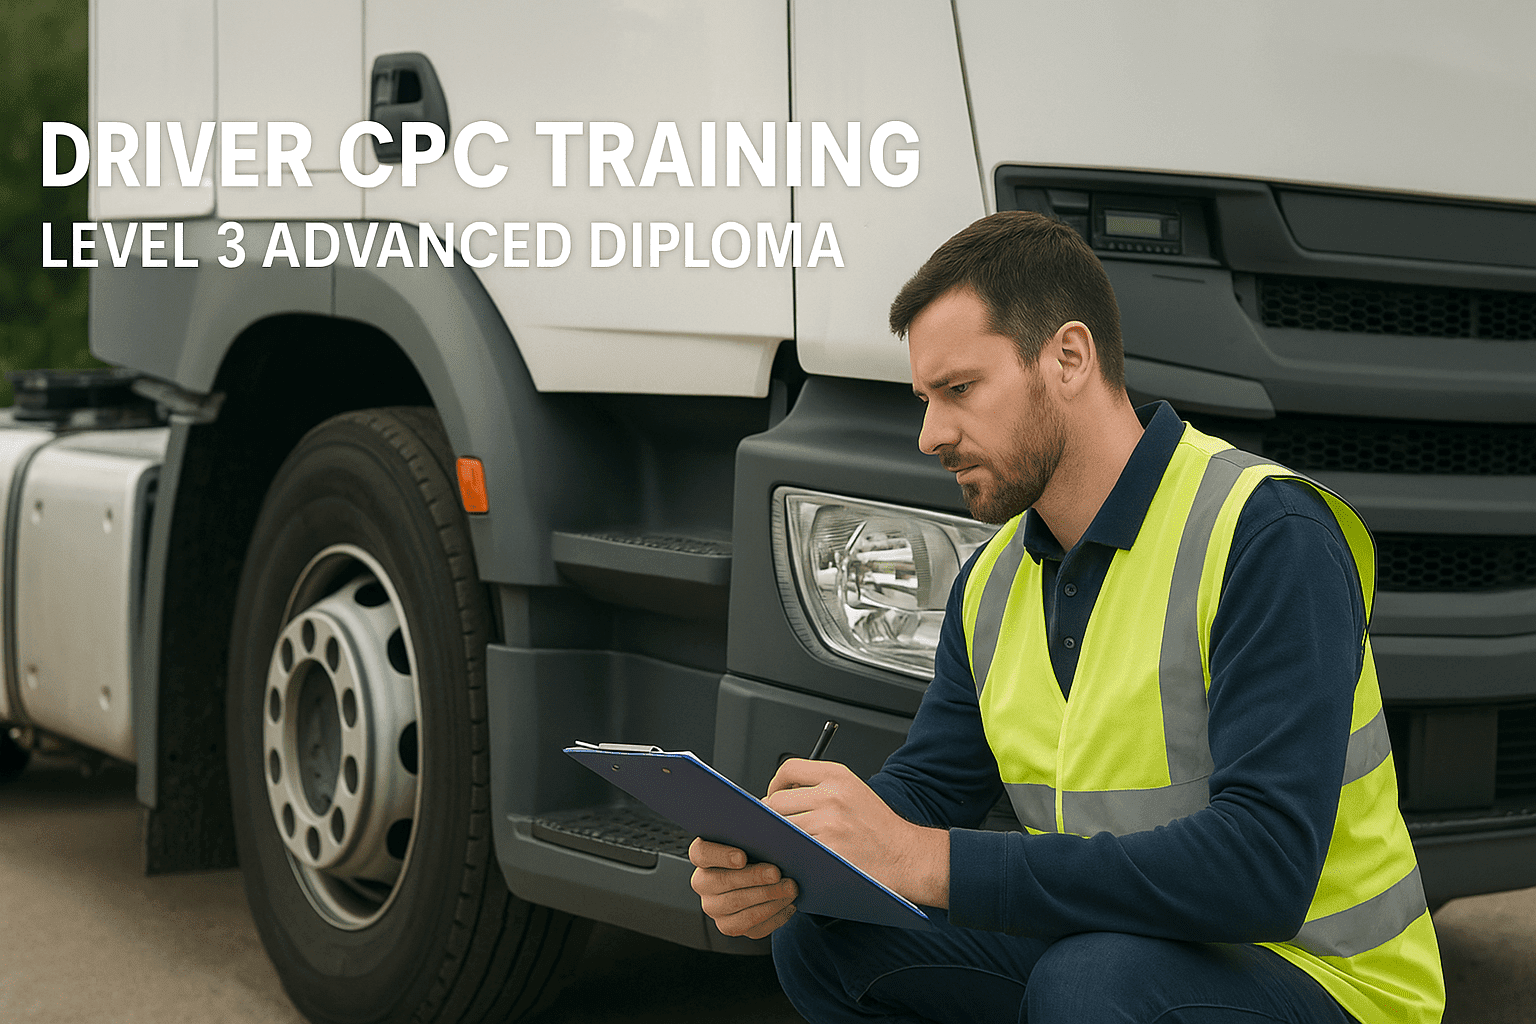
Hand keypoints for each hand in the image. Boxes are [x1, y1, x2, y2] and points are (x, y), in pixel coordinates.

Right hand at [688, 837, 797, 938]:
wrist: (766, 877)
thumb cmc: (760, 850)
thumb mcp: (757, 837)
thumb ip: (757, 831)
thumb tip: (776, 827)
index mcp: (704, 855)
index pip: (701, 853)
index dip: (720, 855)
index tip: (742, 857)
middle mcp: (703, 883)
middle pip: (721, 882)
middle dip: (753, 878)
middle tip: (777, 874)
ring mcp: (715, 908)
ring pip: (736, 906)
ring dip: (767, 897)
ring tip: (790, 889)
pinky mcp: (730, 926)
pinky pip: (750, 925)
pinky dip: (773, 915)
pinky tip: (789, 903)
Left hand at [765, 759, 948, 908]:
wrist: (907, 855)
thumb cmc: (879, 827)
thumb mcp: (853, 791)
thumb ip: (819, 787)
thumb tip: (776, 795)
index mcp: (838, 776)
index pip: (789, 768)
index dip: (775, 783)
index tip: (773, 795)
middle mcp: (833, 795)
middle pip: (777, 801)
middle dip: (773, 816)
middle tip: (779, 827)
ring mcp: (830, 823)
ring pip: (782, 828)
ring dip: (780, 838)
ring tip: (792, 844)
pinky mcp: (828, 850)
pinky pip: (793, 850)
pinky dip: (791, 855)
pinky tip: (800, 857)